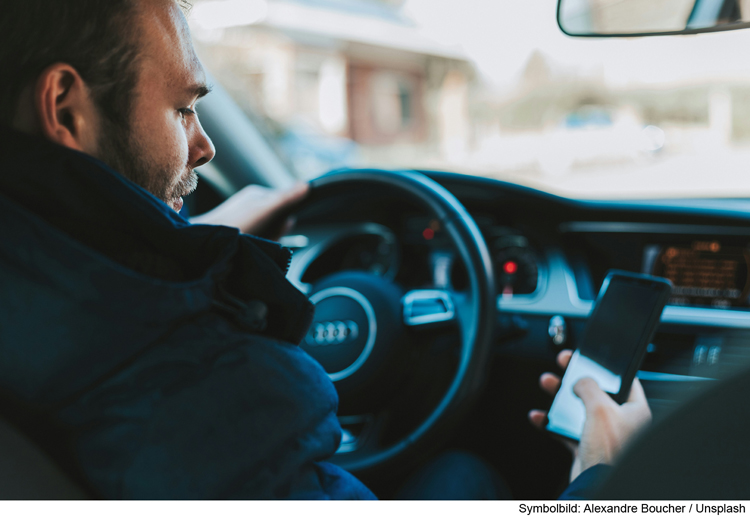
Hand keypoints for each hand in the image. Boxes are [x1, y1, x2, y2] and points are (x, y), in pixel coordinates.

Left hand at [191, 183, 308, 240]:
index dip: (286, 219)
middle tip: (265, 236)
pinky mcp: (238, 233)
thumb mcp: (265, 210)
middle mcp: (250, 205)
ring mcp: (244, 219)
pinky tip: (249, 246)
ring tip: (254, 242)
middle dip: (276, 232)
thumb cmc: (235, 224)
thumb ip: (286, 198)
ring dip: (266, 240)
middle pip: (277, 220)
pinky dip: (257, 245)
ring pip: (267, 232)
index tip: (281, 226)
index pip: (285, 203)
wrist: (206, 242)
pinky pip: (257, 239)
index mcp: (257, 195)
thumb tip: (306, 185)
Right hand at [529, 350, 651, 482]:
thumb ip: (589, 387)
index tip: (590, 357)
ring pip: (578, 408)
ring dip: (560, 396)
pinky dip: (551, 422)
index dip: (605, 367)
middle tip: (563, 364)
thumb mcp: (600, 408)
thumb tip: (581, 380)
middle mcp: (621, 422)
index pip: (623, 380)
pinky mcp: (586, 447)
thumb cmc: (609, 452)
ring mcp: (602, 435)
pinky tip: (540, 416)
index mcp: (634, 410)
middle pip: (596, 392)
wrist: (596, 485)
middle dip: (575, 378)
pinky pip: (565, 429)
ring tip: (547, 383)